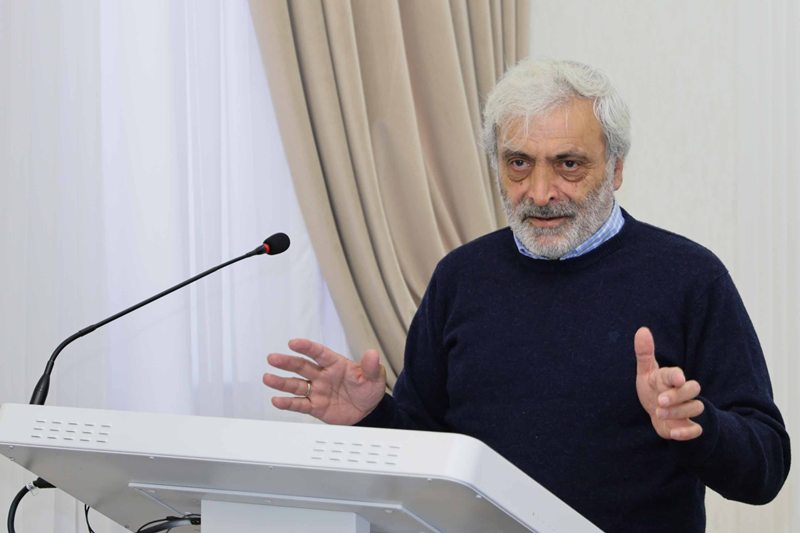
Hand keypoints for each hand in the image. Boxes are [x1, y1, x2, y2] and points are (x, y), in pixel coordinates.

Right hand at [263, 339, 385, 424]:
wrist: (368, 411)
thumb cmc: (369, 389)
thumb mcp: (375, 377)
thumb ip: (371, 367)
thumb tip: (372, 354)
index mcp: (335, 364)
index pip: (319, 353)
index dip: (306, 348)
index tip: (293, 343)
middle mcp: (322, 376)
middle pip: (302, 367)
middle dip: (287, 362)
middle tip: (273, 358)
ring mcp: (317, 391)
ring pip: (296, 385)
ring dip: (281, 382)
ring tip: (268, 378)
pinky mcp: (315, 406)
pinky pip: (299, 404)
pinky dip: (288, 403)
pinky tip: (276, 400)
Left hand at [634, 327, 703, 440]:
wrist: (656, 412)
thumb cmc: (652, 388)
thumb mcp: (645, 372)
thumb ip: (644, 353)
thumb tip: (642, 330)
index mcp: (670, 377)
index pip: (676, 374)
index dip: (677, 376)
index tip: (677, 379)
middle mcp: (682, 392)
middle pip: (693, 389)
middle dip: (678, 395)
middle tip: (660, 400)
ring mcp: (687, 409)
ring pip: (696, 407)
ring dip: (679, 412)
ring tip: (658, 413)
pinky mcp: (688, 425)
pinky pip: (697, 429)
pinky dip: (687, 432)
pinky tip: (673, 433)